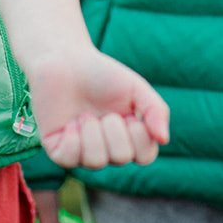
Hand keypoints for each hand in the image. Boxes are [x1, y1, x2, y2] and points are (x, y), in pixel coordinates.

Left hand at [26, 46, 169, 170]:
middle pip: (121, 157)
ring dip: (92, 131)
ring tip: (84, 114)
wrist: (65, 61)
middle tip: (103, 111)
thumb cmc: (103, 75)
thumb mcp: (136, 87)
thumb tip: (163, 139)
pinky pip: (69, 158)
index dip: (139, 134)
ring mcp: (83, 153)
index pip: (145, 156)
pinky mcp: (59, 151)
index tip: (129, 113)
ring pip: (95, 161)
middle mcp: (107, 150)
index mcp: (129, 138)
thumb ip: (155, 110)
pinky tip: (70, 123)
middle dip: (113, 127)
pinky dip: (72, 138)